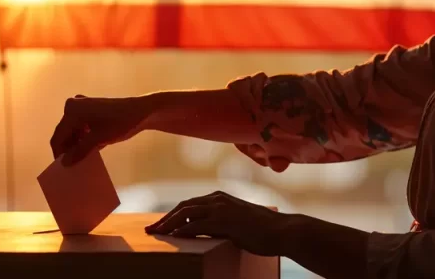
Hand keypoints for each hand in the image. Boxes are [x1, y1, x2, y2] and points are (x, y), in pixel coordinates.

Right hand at [50, 95, 147, 165]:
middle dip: (68, 149)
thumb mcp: (98, 139)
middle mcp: (74, 107)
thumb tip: (65, 163)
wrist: (142, 111)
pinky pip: (83, 128)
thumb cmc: (119, 123)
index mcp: (72, 111)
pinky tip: (89, 153)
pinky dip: (85, 140)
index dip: (59, 153)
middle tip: (72, 167)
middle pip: (66, 133)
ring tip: (80, 162)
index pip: (59, 136)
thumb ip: (79, 151)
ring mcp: (84, 108)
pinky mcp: (93, 112)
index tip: (62, 168)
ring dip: (77, 145)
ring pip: (74, 132)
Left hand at [144, 191, 290, 256]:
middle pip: (183, 206)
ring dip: (168, 223)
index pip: (190, 204)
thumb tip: (208, 233)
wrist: (282, 231)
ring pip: (185, 213)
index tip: (161, 223)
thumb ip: (222, 224)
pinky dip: (181, 230)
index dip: (174, 213)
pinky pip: (195, 225)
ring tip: (157, 233)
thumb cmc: (264, 231)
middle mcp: (218, 199)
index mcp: (221, 198)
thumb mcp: (239, 223)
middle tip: (151, 229)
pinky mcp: (223, 221)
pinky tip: (173, 237)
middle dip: (166, 217)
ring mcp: (220, 208)